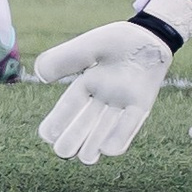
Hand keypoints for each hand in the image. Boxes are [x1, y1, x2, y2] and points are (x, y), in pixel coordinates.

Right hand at [32, 0, 191, 163]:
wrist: (152, 33)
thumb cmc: (119, 40)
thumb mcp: (88, 46)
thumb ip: (65, 58)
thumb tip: (39, 74)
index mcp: (87, 85)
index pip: (68, 108)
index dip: (57, 121)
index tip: (47, 135)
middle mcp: (102, 98)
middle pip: (84, 124)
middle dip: (73, 139)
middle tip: (64, 152)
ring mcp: (122, 103)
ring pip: (104, 129)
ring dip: (94, 144)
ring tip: (86, 157)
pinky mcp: (141, 103)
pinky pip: (130, 123)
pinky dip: (120, 136)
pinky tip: (108, 150)